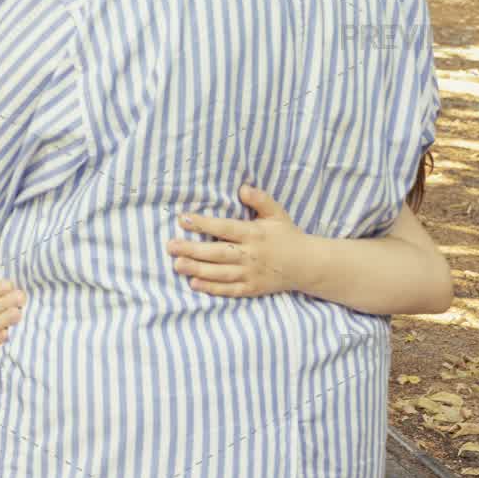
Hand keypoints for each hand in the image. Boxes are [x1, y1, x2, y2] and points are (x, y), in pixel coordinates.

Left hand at [169, 184, 305, 297]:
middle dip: (193, 250)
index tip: (183, 219)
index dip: (204, 224)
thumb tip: (242, 188)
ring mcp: (252, 274)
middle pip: (218, 253)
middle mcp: (251, 255)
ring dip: (198, 269)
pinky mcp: (253, 288)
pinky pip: (230, 290)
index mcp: (254, 234)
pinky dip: (212, 288)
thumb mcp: (277, 213)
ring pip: (221, 273)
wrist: (307, 265)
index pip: (225, 228)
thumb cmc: (287, 235)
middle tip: (170, 246)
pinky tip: (194, 284)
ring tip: (177, 265)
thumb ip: (260, 199)